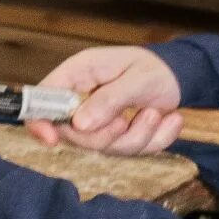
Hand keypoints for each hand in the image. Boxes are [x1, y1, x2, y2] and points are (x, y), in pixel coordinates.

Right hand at [33, 46, 182, 156]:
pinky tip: (169, 120)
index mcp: (77, 75)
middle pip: (73, 134)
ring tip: (156, 112)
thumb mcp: (137, 77)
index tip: (51, 140)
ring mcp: (99, 121)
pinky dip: (155, 139)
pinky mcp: (118, 137)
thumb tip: (79, 124)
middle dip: (105, 135)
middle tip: (127, 120)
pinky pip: (131, 151)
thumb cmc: (154, 67)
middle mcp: (82, 99)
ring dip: (138, 135)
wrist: (179, 76)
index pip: (42, 100)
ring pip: (105, 147)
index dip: (39, 121)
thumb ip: (108, 99)